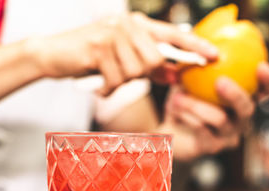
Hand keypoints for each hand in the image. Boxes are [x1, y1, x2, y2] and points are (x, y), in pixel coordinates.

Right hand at [29, 12, 216, 95]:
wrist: (53, 54)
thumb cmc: (89, 59)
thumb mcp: (122, 61)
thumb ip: (149, 67)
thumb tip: (174, 75)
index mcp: (136, 25)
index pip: (172, 35)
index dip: (194, 46)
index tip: (215, 56)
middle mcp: (127, 24)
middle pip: (155, 60)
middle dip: (142, 75)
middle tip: (121, 73)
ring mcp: (113, 33)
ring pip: (136, 71)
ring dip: (121, 81)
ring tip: (105, 74)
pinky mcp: (99, 47)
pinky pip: (116, 80)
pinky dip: (107, 88)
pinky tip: (97, 82)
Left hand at [162, 62, 268, 160]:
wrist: (167, 130)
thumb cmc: (182, 101)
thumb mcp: (188, 80)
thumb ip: (197, 64)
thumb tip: (197, 38)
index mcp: (241, 100)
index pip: (264, 92)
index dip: (268, 81)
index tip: (261, 66)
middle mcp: (240, 119)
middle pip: (247, 108)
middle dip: (235, 94)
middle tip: (219, 81)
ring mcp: (227, 136)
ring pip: (220, 119)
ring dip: (197, 105)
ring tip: (178, 95)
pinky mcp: (211, 147)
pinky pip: (202, 130)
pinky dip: (187, 116)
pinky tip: (174, 108)